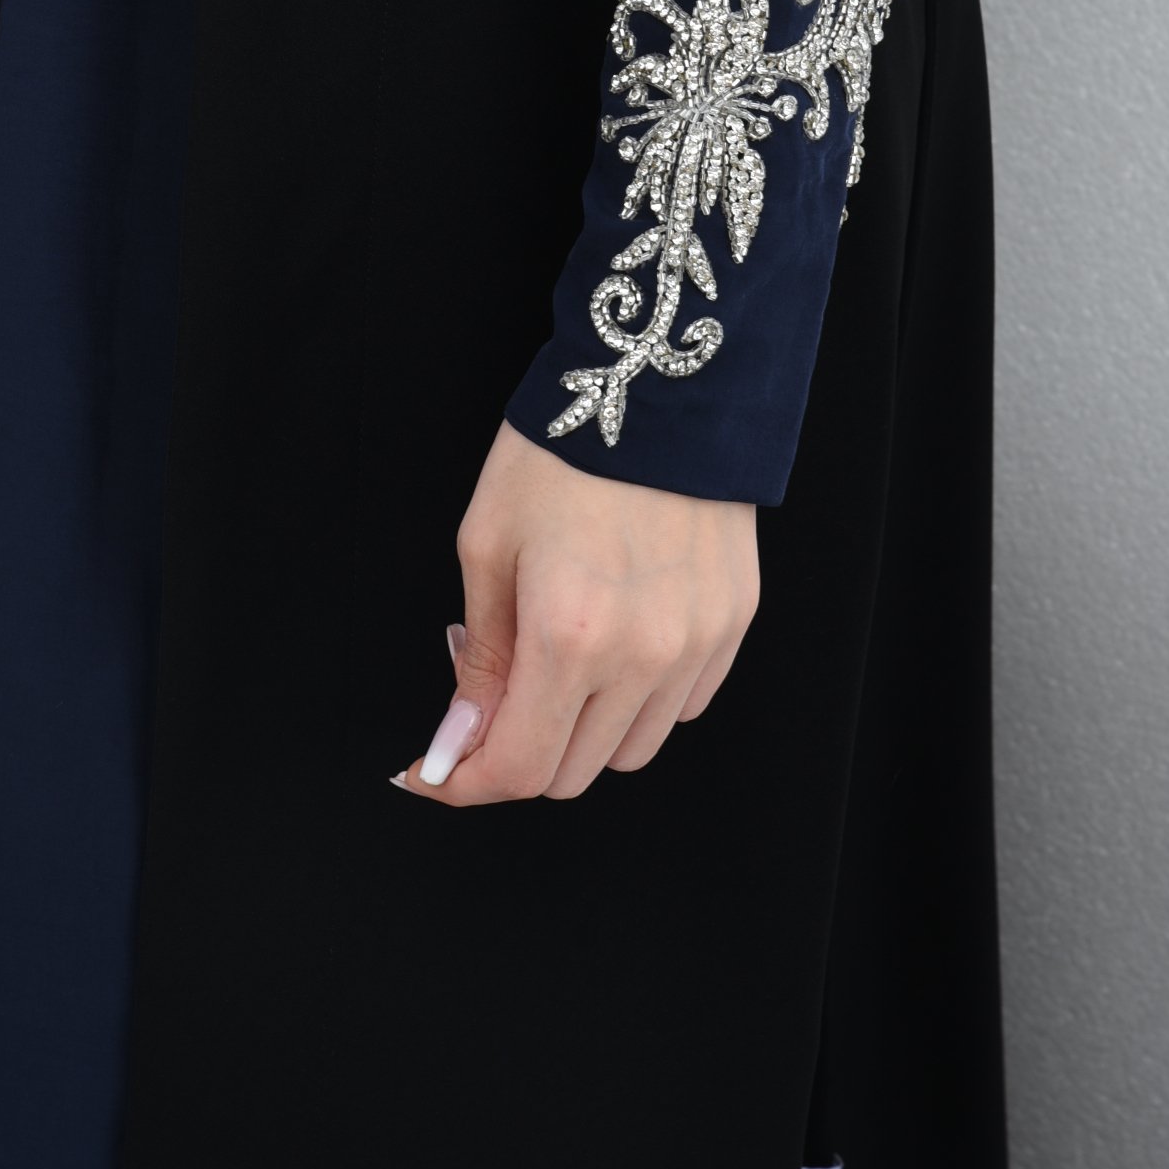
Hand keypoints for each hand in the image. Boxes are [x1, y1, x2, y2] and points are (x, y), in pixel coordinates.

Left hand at [392, 420, 757, 806]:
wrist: (658, 384)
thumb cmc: (562, 453)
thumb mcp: (487, 546)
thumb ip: (480, 659)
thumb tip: (461, 742)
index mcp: (570, 634)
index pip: (517, 767)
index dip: (466, 783)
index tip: (436, 771)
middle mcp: (644, 654)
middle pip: (571, 774)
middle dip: (517, 752)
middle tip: (490, 695)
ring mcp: (697, 644)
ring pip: (629, 751)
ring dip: (581, 731)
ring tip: (558, 658)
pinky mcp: (732, 624)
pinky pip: (680, 707)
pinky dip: (638, 699)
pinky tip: (613, 641)